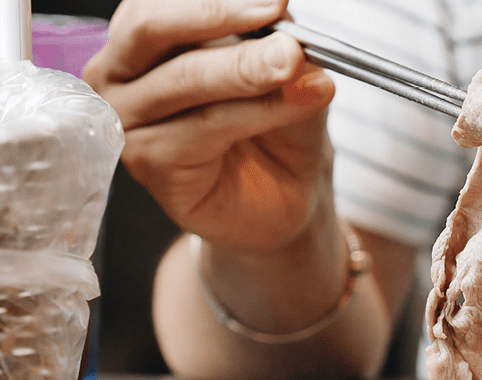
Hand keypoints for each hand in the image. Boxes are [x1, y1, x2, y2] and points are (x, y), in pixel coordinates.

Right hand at [84, 0, 336, 250]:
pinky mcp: (148, 162)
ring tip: (297, 63)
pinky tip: (299, 103)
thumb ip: (280, 46)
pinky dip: (258, 110)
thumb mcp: (288, 74)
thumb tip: (289, 27)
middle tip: (279, 27)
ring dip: (246, 69)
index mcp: (144, 34)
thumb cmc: (276, 128)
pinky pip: (205, 126)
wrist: (285, 198)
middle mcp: (120, 71)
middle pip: (150, 25)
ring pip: (184, 78)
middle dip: (220, 16)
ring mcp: (129, 118)